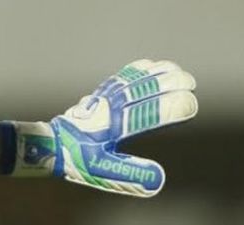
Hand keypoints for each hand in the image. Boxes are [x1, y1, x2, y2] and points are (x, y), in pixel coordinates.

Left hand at [49, 59, 196, 196]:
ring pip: (136, 79)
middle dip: (169, 83)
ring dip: (158, 73)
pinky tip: (152, 65)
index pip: (146, 114)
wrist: (53, 142)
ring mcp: (106, 95)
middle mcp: (111, 105)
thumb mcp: (104, 170)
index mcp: (114, 125)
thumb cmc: (78, 157)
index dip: (169, 108)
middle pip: (144, 90)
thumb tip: (159, 178)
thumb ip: (131, 172)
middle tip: (190, 82)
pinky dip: (140, 69)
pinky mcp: (103, 91)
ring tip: (178, 70)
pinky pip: (124, 75)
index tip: (190, 103)